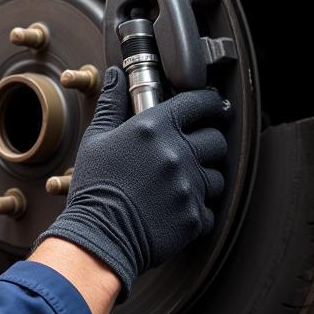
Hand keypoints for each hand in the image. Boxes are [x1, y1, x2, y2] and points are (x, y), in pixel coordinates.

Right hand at [35, 67, 227, 299]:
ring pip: (218, 176)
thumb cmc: (95, 188)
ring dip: (206, 178)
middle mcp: (177, 154)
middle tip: (195, 150)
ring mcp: (189, 186)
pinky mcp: (194, 216)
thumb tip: (116, 76)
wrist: (98, 236)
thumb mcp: (96, 140)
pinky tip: (176, 209)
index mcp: (153, 129)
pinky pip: (210, 209)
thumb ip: (112, 105)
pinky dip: (198, 209)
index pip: (197, 103)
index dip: (209, 102)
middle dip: (209, 143)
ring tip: (182, 184)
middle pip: (216, 140)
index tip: (212, 106)